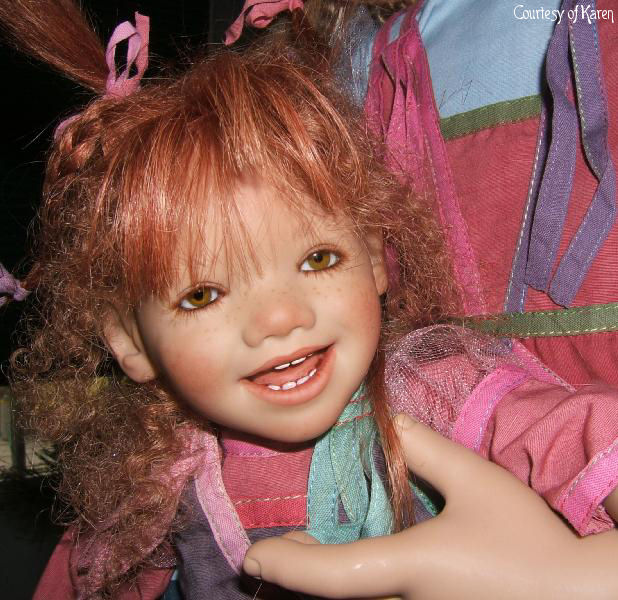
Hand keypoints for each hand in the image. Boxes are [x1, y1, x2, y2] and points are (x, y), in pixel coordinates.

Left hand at [243, 415, 617, 598]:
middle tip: (269, 552)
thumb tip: (387, 421)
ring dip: (321, 580)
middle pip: (333, 597)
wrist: (576, 598)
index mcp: (409, 569)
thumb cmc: (525, 541)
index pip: (332, 575)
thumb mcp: (476, 481)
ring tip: (298, 551)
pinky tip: (350, 565)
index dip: (286, 567)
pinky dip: (350, 584)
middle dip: (294, 577)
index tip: (252, 556)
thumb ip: (427, 448)